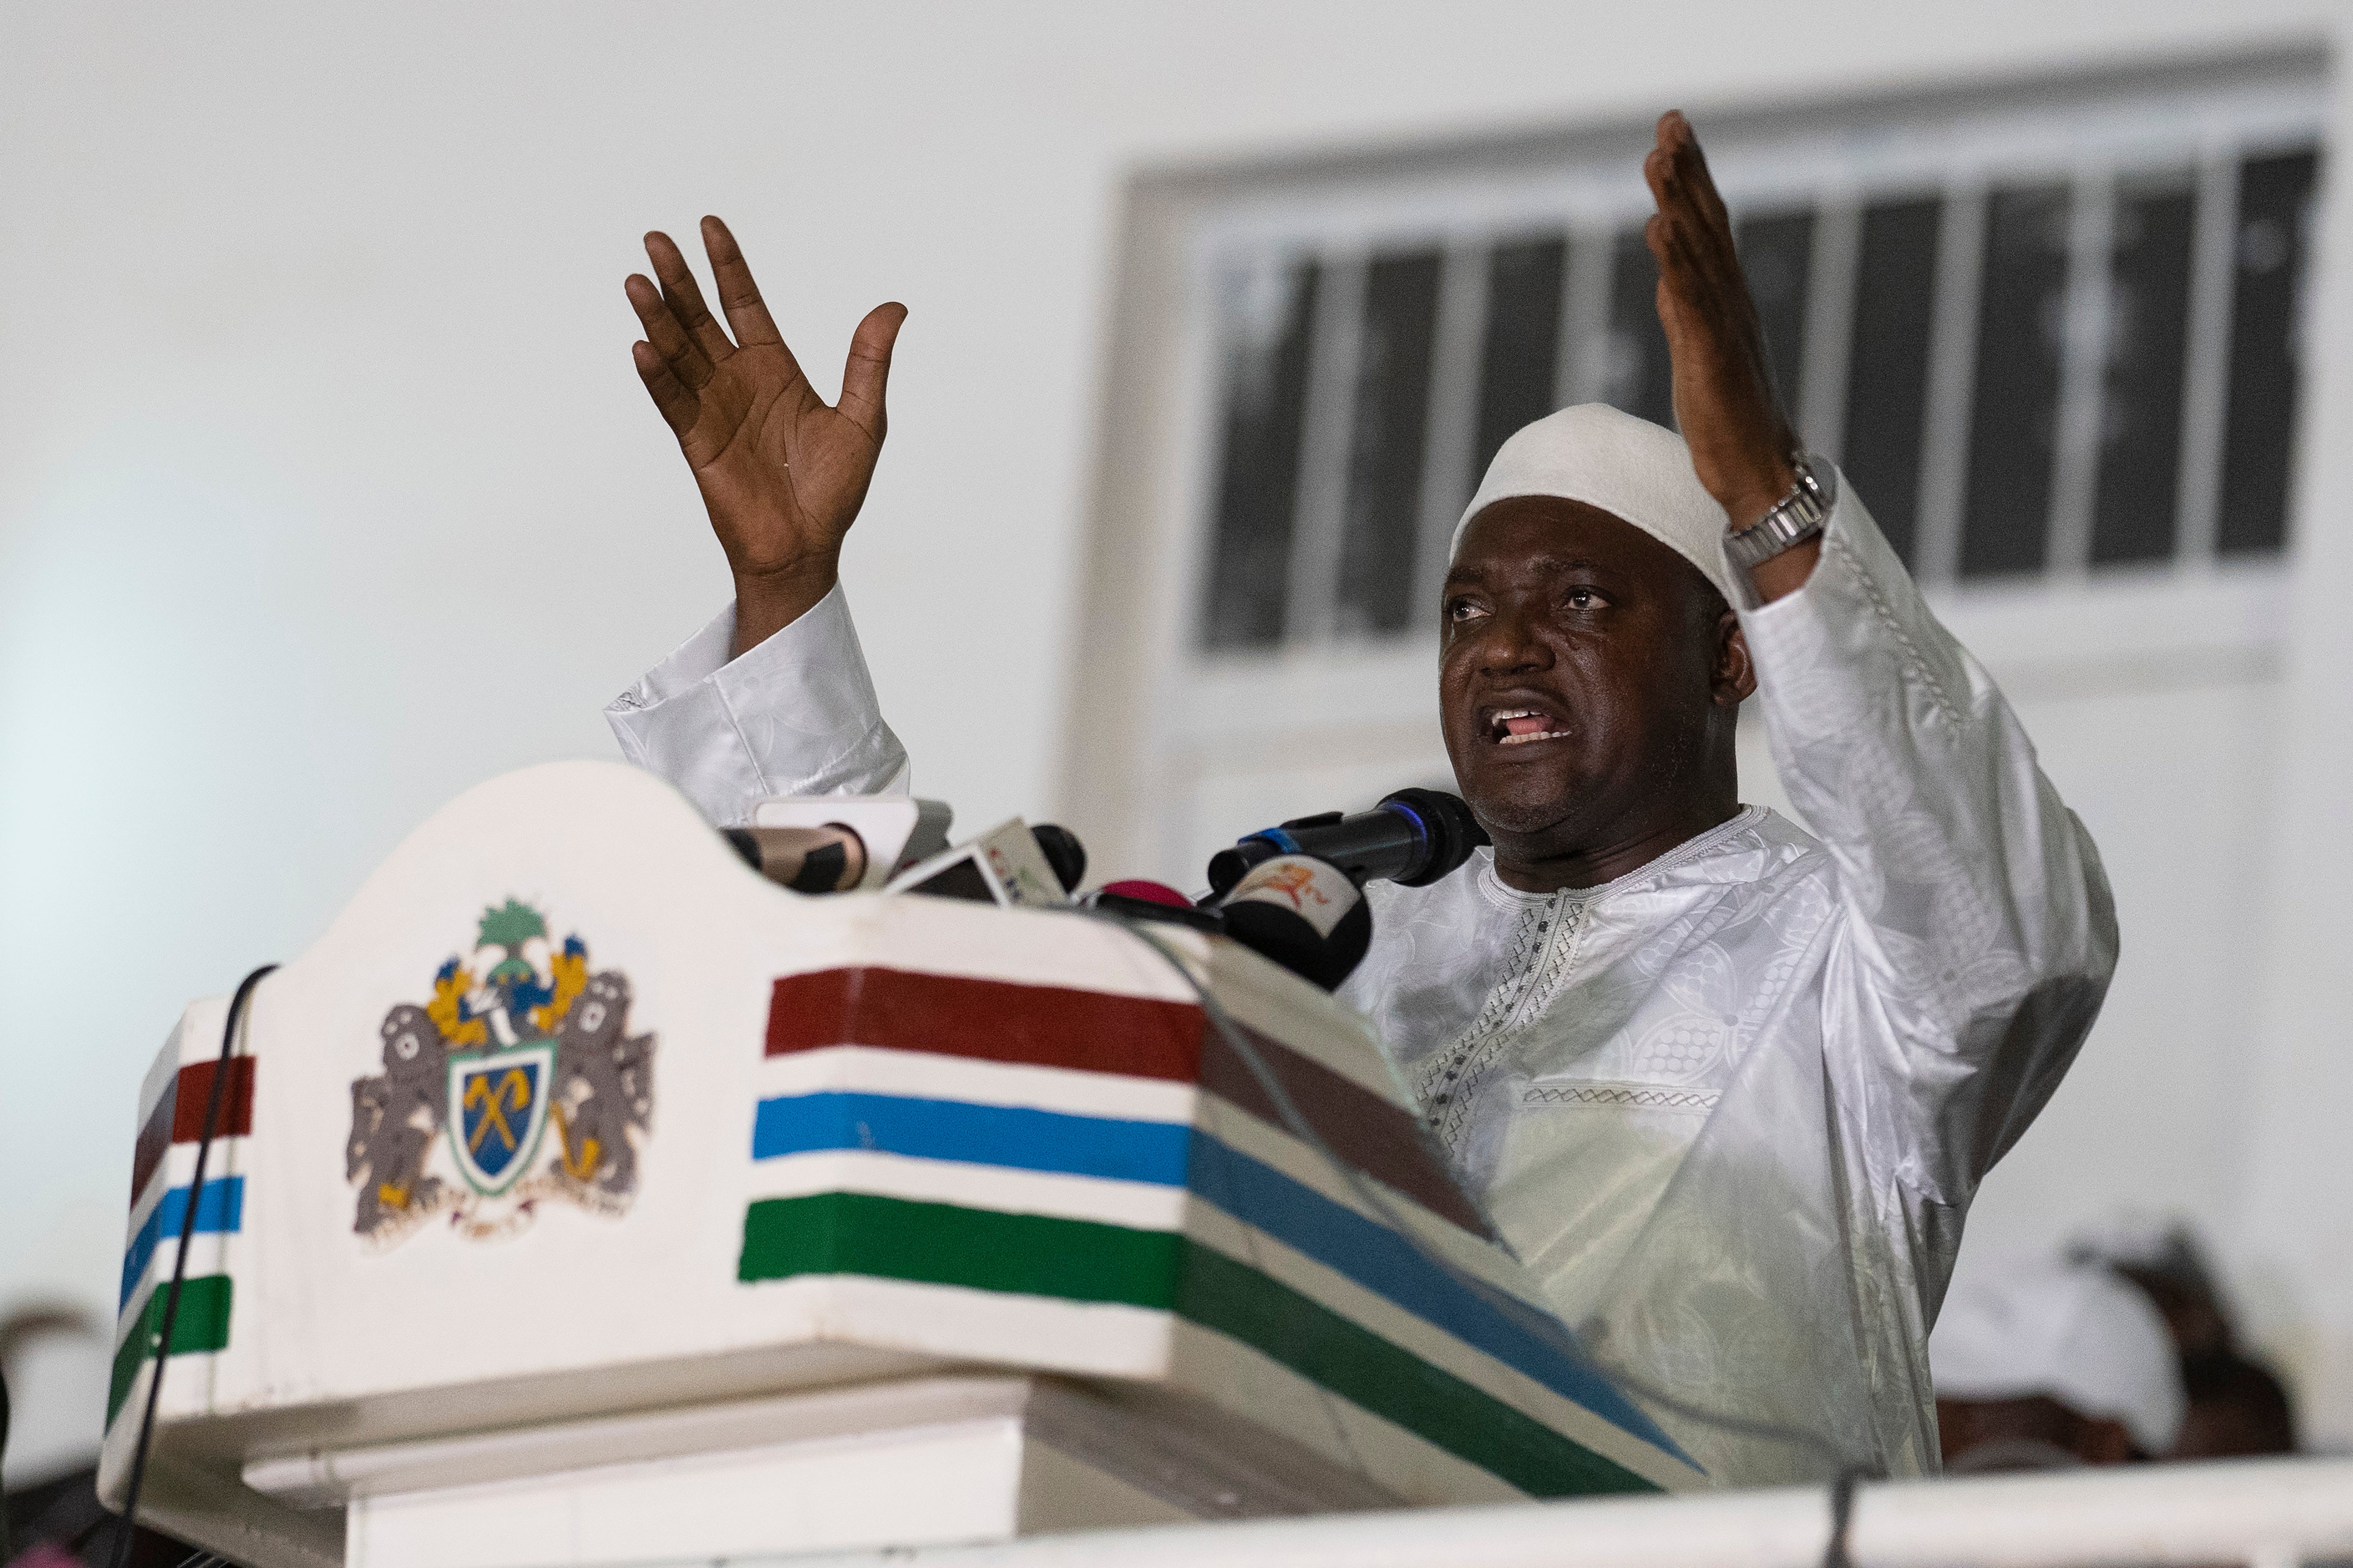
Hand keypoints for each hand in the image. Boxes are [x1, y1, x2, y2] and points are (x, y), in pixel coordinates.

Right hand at [627, 217, 907, 654]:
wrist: (808, 548)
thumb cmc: (835, 491)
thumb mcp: (864, 419)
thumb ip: (869, 362)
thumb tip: (894, 307)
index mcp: (775, 369)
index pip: (745, 304)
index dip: (728, 266)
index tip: (709, 224)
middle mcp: (738, 381)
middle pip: (702, 318)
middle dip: (679, 279)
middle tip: (655, 238)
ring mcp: (714, 410)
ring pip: (679, 353)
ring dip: (657, 318)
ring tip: (637, 281)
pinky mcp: (698, 443)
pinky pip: (673, 403)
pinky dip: (656, 376)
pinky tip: (641, 345)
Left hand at [1642, 114, 1806, 546]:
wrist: (1760, 471)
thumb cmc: (1729, 418)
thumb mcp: (1698, 352)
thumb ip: (1684, 311)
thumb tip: (1668, 277)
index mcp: (1727, 302)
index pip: (1707, 228)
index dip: (1692, 179)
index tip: (1674, 134)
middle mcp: (1731, 304)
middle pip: (1707, 224)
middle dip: (1689, 170)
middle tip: (1671, 121)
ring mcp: (1724, 328)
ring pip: (1699, 251)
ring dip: (1680, 200)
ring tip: (1660, 154)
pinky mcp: (1711, 356)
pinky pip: (1691, 301)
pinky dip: (1675, 261)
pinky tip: (1658, 225)